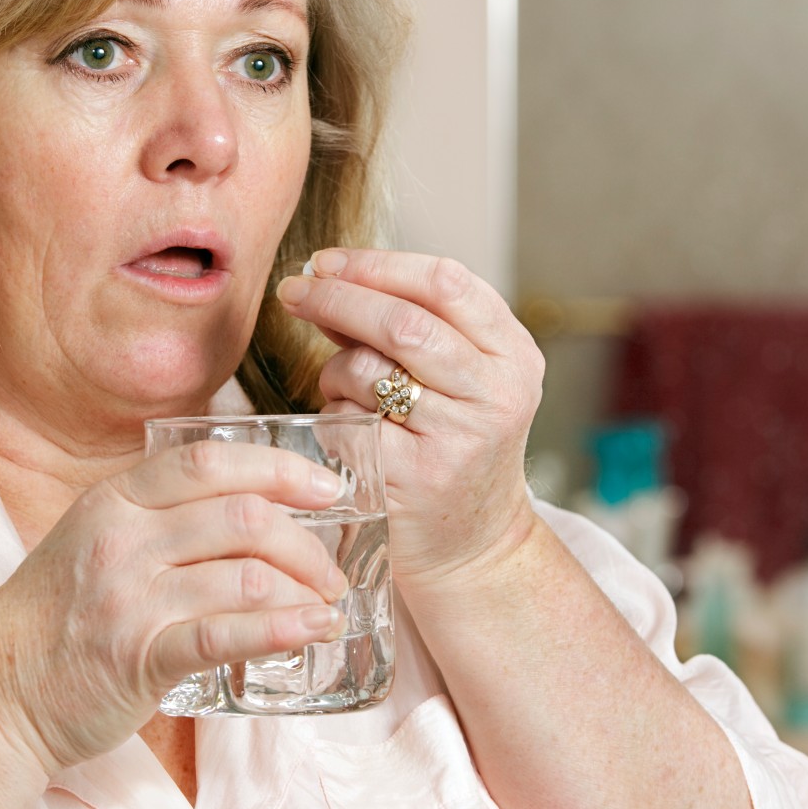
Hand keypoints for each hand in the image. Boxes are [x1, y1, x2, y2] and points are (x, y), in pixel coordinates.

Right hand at [0, 442, 350, 774]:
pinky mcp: (140, 658)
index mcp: (114, 500)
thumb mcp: (93, 538)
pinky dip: (282, 630)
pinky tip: (312, 630)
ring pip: (244, 576)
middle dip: (304, 542)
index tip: (325, 487)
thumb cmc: (55, 618)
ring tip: (325, 607)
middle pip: (241, 517)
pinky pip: (226, 635)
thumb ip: (156, 515)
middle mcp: (122, 540)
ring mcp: (130, 599)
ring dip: (303, 591)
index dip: (279, 468)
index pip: (209, 463)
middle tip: (330, 569)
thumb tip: (250, 503)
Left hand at [275, 249, 544, 587]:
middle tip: (293, 290)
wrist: (473, 547)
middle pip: (402, 321)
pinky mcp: (415, 479)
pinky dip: (333, 418)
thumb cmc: (453, 449)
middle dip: (337, 298)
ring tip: (345, 392)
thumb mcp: (457, 380)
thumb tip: (326, 277)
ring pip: (366, 370)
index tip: (327, 261)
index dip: (378, 264)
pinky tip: (351, 437)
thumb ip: (405, 327)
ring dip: (336, 371)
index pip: (446, 282)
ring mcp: (459, 439)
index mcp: (513, 356)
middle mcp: (496, 394)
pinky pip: (346, 422)